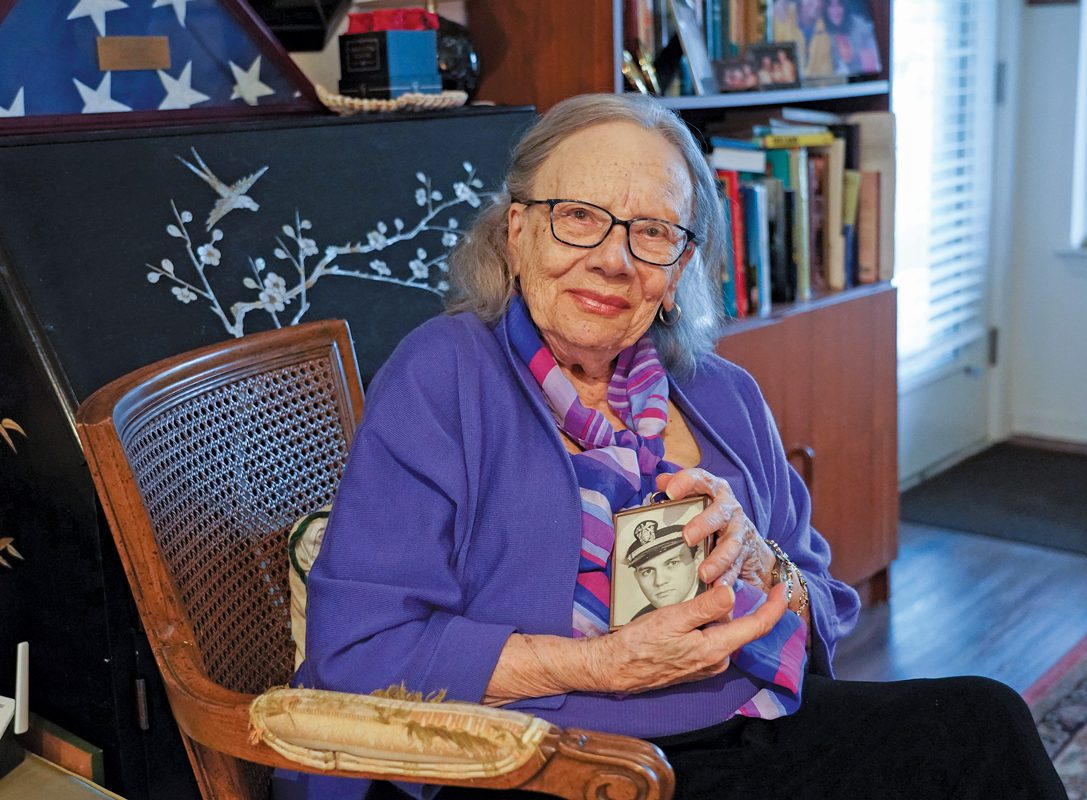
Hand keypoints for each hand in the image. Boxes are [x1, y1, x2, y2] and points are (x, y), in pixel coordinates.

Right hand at [598, 582, 787, 693]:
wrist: (615, 668)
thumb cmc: (640, 643)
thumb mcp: (673, 618)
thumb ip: (706, 607)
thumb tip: (732, 593)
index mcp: (716, 649)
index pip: (757, 626)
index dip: (775, 606)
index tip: (782, 587)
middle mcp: (717, 661)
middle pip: (736, 625)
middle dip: (727, 604)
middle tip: (707, 585)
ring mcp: (706, 665)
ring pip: (721, 631)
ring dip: (712, 615)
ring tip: (686, 603)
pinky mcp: (694, 665)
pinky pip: (709, 640)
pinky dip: (704, 625)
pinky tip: (683, 617)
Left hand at [656, 469, 777, 590]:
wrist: (749, 541)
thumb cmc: (713, 517)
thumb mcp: (698, 499)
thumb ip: (678, 489)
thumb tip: (659, 482)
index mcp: (715, 491)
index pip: (701, 480)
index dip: (686, 483)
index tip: (670, 492)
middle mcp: (729, 509)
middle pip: (719, 514)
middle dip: (703, 525)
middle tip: (686, 538)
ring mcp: (739, 532)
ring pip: (731, 544)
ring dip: (717, 559)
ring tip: (704, 573)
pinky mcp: (744, 554)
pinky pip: (736, 567)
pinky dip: (727, 578)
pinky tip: (718, 587)